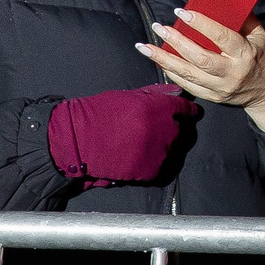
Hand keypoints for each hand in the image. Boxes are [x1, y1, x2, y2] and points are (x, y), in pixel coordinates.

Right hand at [47, 84, 199, 186]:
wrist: (77, 141)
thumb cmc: (98, 115)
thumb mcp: (128, 96)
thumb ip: (156, 94)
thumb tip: (177, 92)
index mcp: (157, 108)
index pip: (187, 109)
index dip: (186, 110)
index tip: (186, 112)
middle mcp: (161, 130)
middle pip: (183, 130)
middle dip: (175, 128)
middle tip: (158, 129)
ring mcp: (156, 153)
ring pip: (174, 149)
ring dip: (165, 146)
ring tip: (143, 143)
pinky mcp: (149, 172)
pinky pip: (162, 167)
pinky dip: (154, 163)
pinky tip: (139, 155)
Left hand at [136, 8, 264, 133]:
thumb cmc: (263, 57)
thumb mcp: (260, 35)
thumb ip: (242, 18)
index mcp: (245, 53)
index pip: (220, 37)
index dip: (200, 24)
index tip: (182, 13)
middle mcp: (231, 72)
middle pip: (199, 58)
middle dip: (176, 42)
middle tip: (159, 28)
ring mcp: (221, 88)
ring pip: (188, 74)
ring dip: (164, 59)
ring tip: (145, 46)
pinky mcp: (213, 97)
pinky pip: (188, 85)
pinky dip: (171, 73)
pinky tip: (158, 61)